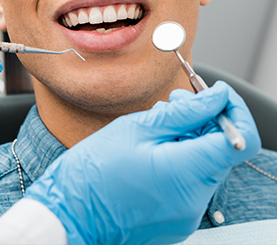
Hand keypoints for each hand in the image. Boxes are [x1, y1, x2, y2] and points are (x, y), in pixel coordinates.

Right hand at [25, 82, 260, 244]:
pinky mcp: (176, 218)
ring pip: (205, 163)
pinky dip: (180, 157)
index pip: (240, 139)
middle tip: (174, 102)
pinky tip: (152, 147)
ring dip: (189, 137)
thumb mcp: (136, 128)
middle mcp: (195, 199)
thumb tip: (216, 98)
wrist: (70, 214)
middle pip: (221, 149)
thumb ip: (183, 113)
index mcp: (186, 173)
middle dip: (204, 119)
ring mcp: (187, 213)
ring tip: (155, 124)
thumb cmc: (94, 171)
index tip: (214, 94)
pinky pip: (190, 180)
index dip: (233, 109)